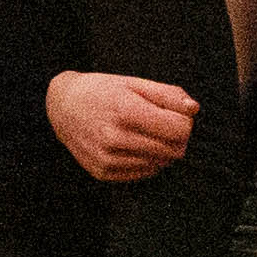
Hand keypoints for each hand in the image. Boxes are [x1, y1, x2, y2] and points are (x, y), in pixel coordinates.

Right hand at [44, 69, 197, 181]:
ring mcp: (107, 158)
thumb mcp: (134, 83)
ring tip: (147, 134)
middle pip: (173, 150)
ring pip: (161, 164)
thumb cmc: (102, 91)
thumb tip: (194, 109)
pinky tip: (136, 146)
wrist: (62, 107)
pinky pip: (144, 173)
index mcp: (125, 110)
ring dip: (163, 150)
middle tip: (164, 125)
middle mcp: (114, 137)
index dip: (185, 122)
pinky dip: (148, 161)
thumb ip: (167, 95)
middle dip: (177, 138)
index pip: (179, 130)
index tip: (176, 114)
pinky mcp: (103, 172)